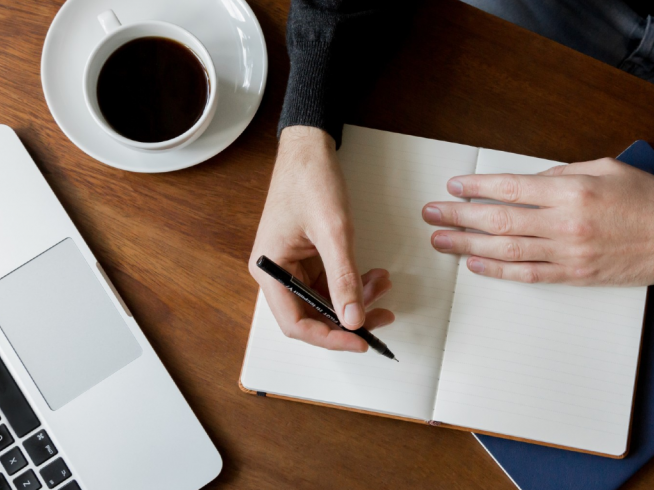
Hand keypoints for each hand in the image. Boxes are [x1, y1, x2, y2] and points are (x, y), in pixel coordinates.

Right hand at [249, 126, 394, 350]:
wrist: (310, 148)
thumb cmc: (310, 181)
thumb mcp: (333, 231)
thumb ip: (344, 278)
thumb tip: (354, 319)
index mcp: (270, 269)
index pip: (295, 323)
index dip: (329, 338)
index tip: (360, 341)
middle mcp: (276, 273)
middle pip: (312, 315)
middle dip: (349, 319)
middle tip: (382, 318)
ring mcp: (292, 266)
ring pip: (326, 301)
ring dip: (357, 300)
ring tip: (383, 285)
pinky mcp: (308, 258)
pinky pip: (332, 283)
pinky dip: (355, 283)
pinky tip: (375, 275)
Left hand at [421, 158, 653, 285]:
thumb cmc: (648, 199)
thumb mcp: (606, 168)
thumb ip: (563, 173)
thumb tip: (526, 182)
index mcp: (572, 191)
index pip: (510, 188)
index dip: (477, 188)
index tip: (454, 187)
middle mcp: (565, 224)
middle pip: (498, 220)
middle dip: (459, 216)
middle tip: (432, 213)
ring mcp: (568, 253)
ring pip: (506, 249)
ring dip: (467, 244)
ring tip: (441, 239)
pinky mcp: (575, 275)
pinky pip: (528, 275)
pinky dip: (498, 270)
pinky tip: (475, 263)